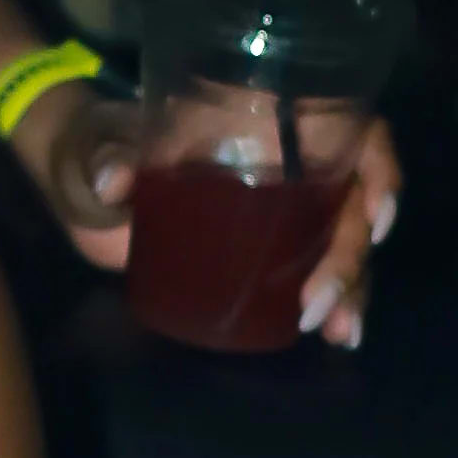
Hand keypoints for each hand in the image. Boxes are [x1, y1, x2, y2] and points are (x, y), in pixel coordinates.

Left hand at [23, 81, 401, 346]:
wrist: (80, 174)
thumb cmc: (100, 142)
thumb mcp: (103, 144)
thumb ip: (110, 157)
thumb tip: (113, 179)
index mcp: (264, 123)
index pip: (352, 131)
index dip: (378, 167)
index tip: (375, 215)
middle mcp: (288, 162)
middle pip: (351, 202)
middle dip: (350, 256)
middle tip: (319, 303)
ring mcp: (281, 208)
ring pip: (344, 243)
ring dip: (352, 288)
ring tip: (340, 332)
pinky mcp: (264, 249)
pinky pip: (316, 270)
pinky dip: (334, 301)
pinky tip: (337, 334)